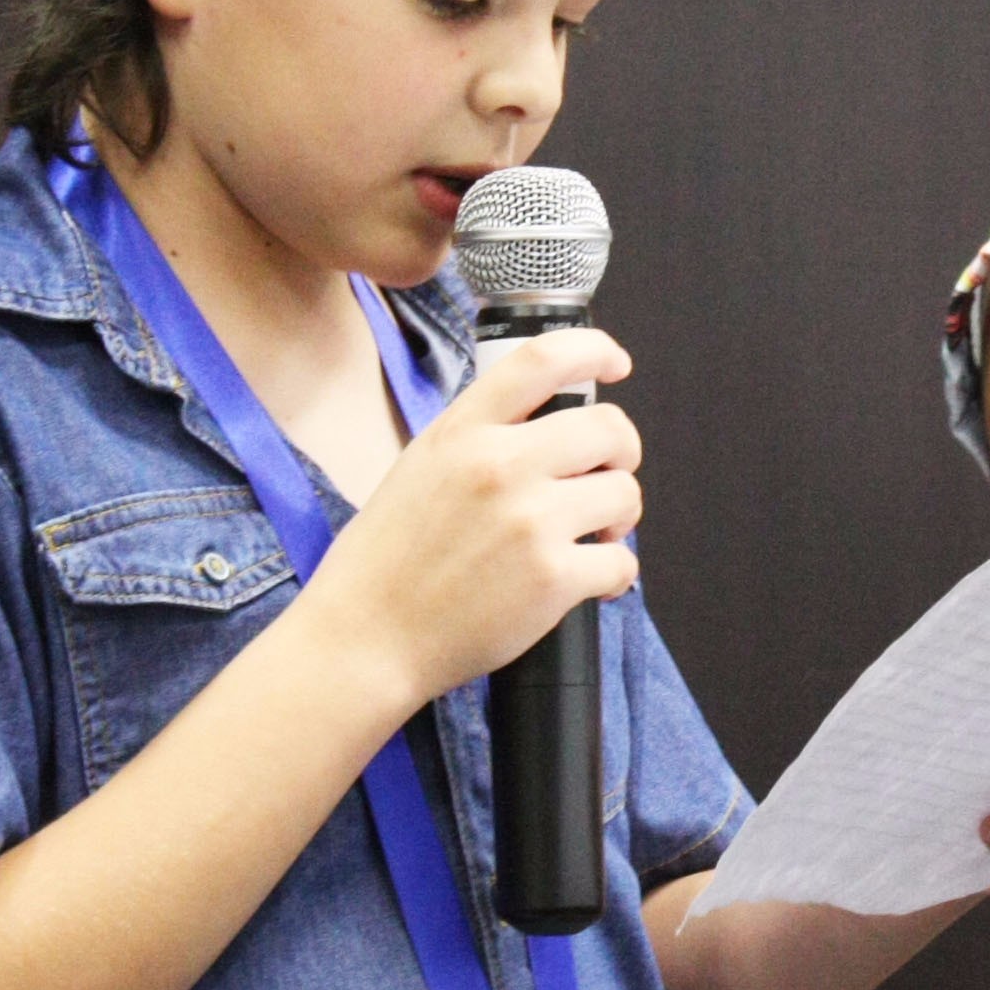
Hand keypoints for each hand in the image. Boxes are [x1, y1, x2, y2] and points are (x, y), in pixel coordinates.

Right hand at [288, 329, 640, 711]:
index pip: (544, 359)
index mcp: (462, 431)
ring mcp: (530, 522)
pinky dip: (615, 572)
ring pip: (624, 493)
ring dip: (619, 515)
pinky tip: (590, 581)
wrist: (365, 639)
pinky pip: (621, 560)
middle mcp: (500, 466)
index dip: (595, 351)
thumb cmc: (386, 562)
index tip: (615, 364)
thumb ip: (478, 438)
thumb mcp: (419, 468)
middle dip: (621, 452)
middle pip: (608, 427)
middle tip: (608, 475)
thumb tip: (543, 425)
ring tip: (593, 535)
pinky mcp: (552, 579)